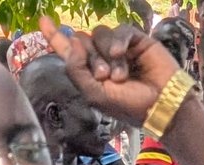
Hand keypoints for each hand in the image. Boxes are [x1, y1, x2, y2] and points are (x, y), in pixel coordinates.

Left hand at [41, 21, 183, 126]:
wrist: (160, 105)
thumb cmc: (129, 106)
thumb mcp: (94, 94)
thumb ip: (76, 70)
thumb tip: (72, 40)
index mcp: (90, 72)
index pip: (69, 49)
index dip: (55, 35)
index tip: (43, 20)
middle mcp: (102, 57)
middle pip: (82, 40)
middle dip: (90, 58)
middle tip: (104, 76)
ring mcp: (119, 48)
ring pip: (100, 34)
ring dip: (106, 55)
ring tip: (120, 76)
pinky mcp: (136, 40)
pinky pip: (120, 30)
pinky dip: (118, 41)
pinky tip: (120, 55)